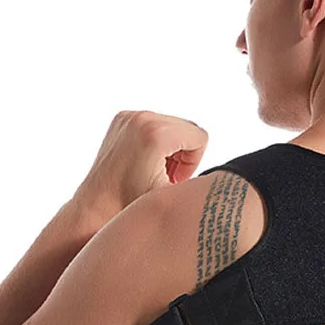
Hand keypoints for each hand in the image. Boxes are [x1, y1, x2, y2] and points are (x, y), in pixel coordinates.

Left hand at [74, 110, 208, 219]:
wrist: (95, 209)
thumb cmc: (135, 208)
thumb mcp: (176, 195)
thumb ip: (202, 181)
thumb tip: (229, 177)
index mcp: (156, 133)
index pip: (200, 136)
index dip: (193, 162)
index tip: (173, 179)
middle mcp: (141, 117)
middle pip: (188, 128)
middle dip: (183, 154)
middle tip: (164, 177)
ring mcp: (128, 115)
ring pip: (174, 125)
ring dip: (171, 148)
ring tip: (153, 171)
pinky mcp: (121, 118)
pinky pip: (156, 123)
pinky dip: (157, 142)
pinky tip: (144, 163)